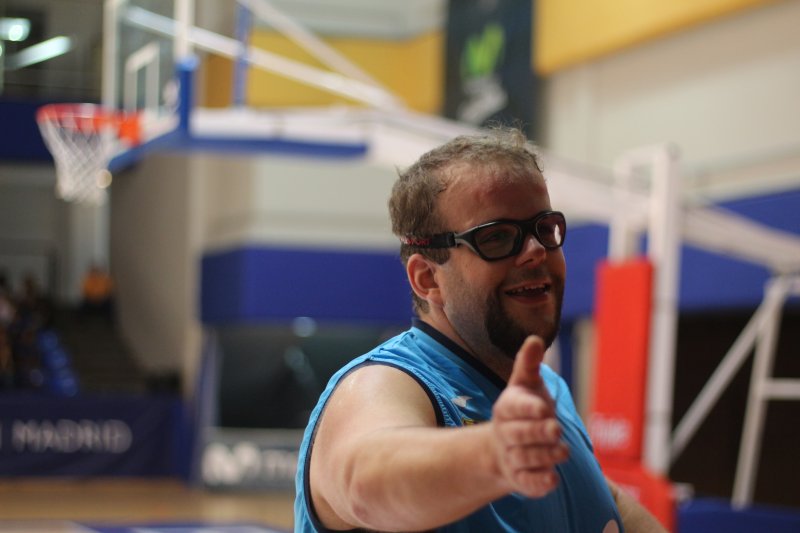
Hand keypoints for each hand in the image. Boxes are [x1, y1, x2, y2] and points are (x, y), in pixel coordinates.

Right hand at [490, 335, 568, 497]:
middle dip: (538, 433)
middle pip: (519, 434)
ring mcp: (511, 456)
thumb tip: (535, 338)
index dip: (529, 409)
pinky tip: (553, 480)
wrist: (503, 446)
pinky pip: (527, 483)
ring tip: (562, 451)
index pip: (515, 407)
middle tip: (557, 429)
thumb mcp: (525, 384)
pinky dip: (539, 483)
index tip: (545, 409)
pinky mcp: (519, 478)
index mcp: (507, 407)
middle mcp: (506, 433)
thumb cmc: (522, 409)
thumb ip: (529, 363)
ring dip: (544, 456)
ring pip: (525, 458)